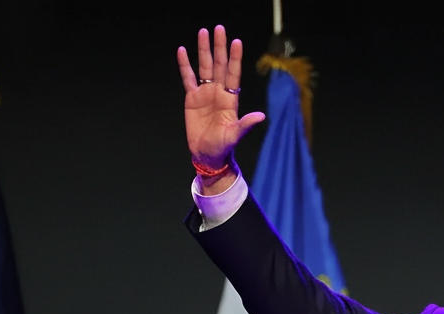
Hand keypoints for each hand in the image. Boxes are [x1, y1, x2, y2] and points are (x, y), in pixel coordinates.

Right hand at [176, 26, 264, 193]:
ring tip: (203, 32)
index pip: (233, 74)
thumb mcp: (235, 135)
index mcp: (230, 99)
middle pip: (219, 65)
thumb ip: (246, 124)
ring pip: (204, 67)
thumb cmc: (223, 146)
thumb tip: (261, 116)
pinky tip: (182, 50)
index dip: (234, 58)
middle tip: (219, 29)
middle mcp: (218, 92)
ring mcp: (205, 93)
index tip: (236, 42)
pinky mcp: (191, 98)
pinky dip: (184, 64)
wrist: (207, 155)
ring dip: (204, 50)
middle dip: (219, 47)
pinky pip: (188, 77)